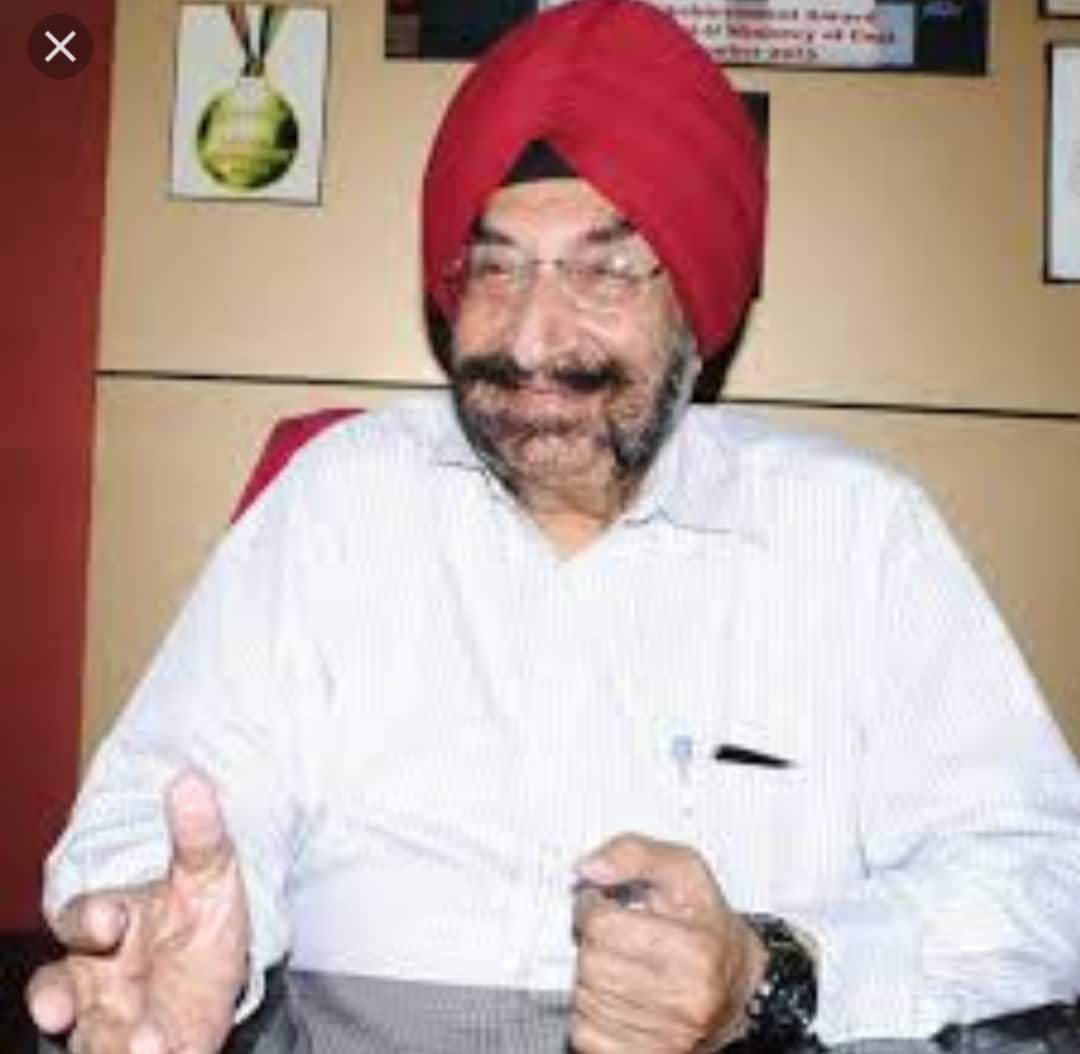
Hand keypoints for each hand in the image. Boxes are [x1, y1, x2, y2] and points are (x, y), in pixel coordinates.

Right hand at [26, 770, 249, 1053]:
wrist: (226, 964)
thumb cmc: (199, 913)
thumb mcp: (210, 871)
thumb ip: (199, 834)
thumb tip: (190, 780)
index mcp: (107, 921)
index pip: (80, 918)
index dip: (89, 919)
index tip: (109, 920)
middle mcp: (96, 976)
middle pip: (64, 991)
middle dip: (63, 1001)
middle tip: (68, 1011)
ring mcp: (113, 1020)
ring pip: (93, 1039)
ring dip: (112, 1046)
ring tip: (147, 1046)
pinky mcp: (145, 1051)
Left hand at [570, 833, 765, 1053]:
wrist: (739, 983)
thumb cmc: (708, 925)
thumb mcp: (683, 870)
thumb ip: (632, 854)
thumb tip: (588, 869)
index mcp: (695, 950)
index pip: (603, 926)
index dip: (591, 905)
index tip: (600, 902)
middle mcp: (685, 1000)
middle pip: (592, 963)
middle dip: (592, 940)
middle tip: (609, 930)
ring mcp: (668, 1036)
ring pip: (585, 999)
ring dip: (590, 975)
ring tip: (617, 959)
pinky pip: (587, 1034)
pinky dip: (591, 1011)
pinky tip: (614, 992)